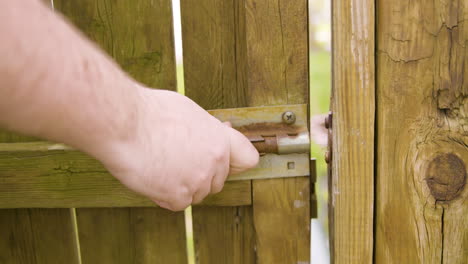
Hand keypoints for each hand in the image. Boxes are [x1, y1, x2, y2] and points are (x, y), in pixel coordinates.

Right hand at [98, 87, 258, 210]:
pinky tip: (152, 177)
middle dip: (201, 175)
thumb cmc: (149, 112)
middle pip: (217, 181)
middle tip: (176, 161)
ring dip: (181, 186)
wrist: (124, 124)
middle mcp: (215, 162)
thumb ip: (204, 132)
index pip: (248, 159)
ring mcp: (198, 181)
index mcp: (220, 139)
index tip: (221, 160)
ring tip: (160, 165)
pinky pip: (177, 204)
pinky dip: (164, 196)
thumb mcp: (188, 113)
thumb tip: (205, 138)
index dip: (235, 162)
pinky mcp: (178, 197)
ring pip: (197, 194)